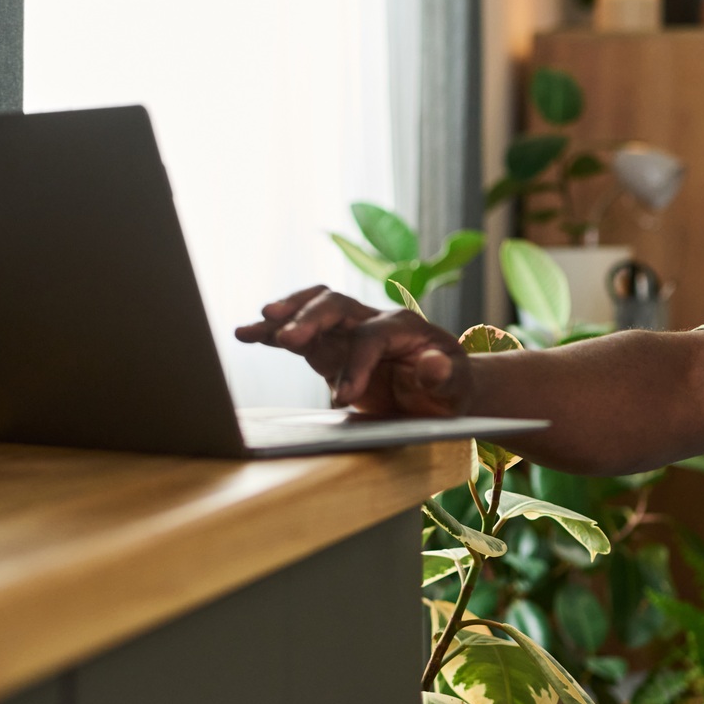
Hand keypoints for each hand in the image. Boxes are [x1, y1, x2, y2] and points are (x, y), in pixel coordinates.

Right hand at [235, 286, 472, 416]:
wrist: (442, 390)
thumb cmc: (450, 388)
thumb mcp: (457, 387)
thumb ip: (446, 376)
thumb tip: (432, 364)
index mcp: (405, 327)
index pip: (371, 336)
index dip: (356, 364)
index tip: (343, 397)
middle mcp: (373, 320)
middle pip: (336, 305)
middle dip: (310, 319)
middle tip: (287, 340)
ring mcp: (349, 330)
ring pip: (314, 308)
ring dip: (285, 316)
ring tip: (251, 329)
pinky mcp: (331, 347)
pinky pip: (300, 332)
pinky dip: (273, 331)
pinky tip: (247, 334)